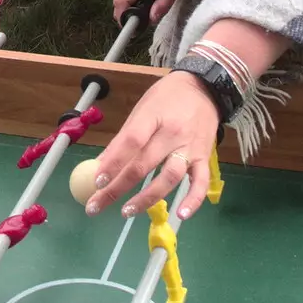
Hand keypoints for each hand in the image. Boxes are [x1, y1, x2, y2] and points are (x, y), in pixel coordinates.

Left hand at [86, 70, 218, 220]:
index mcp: (154, 117)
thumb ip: (123, 139)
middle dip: (118, 188)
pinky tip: (181, 215)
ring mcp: (190, 148)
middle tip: (97, 205)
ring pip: (169, 177)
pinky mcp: (205, 158)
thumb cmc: (168, 97)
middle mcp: (173, 134)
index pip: (131, 141)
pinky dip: (193, 200)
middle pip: (144, 164)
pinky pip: (201, 182)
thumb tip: (99, 165)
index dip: (113, 162)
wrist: (206, 87)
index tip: (97, 182)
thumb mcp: (142, 109)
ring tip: (127, 211)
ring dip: (147, 198)